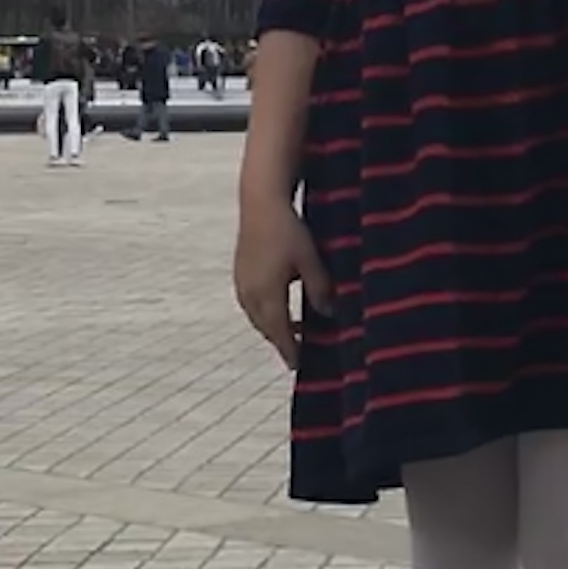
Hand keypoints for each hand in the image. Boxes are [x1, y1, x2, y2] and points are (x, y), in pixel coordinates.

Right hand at [233, 196, 334, 369]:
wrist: (260, 203)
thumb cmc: (288, 230)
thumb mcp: (310, 260)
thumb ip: (320, 289)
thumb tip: (328, 313)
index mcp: (267, 294)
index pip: (279, 332)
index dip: (289, 350)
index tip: (298, 365)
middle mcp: (249, 294)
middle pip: (266, 328)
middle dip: (281, 341)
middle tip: (298, 352)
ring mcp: (241, 283)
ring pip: (257, 316)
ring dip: (273, 326)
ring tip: (294, 327)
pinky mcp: (239, 273)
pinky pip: (251, 303)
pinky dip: (265, 311)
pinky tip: (279, 304)